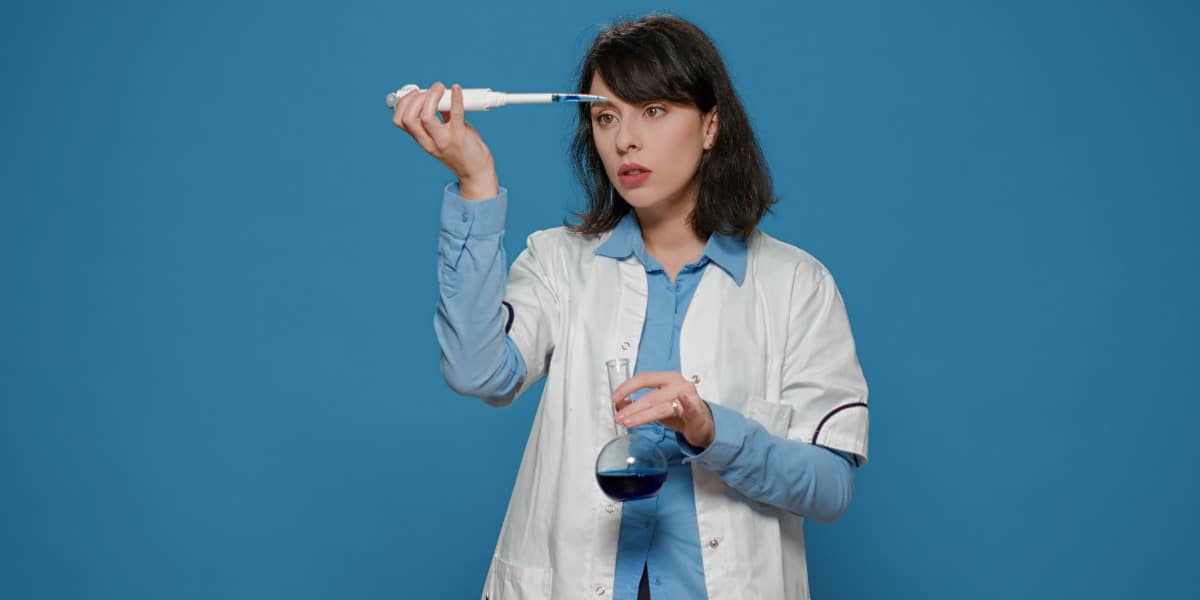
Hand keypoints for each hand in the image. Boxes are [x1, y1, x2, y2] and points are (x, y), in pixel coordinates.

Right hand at [391, 81, 497, 198]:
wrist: (477, 175)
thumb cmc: (463, 153)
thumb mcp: (445, 136)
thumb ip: (441, 118)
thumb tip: (441, 97)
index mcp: (423, 140)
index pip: (400, 121)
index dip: (402, 104)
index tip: (413, 93)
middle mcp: (429, 142)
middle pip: (408, 118)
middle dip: (414, 98)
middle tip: (429, 90)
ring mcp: (444, 141)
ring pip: (425, 117)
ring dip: (430, 97)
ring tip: (439, 88)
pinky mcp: (460, 138)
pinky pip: (456, 115)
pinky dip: (456, 99)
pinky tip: (457, 89)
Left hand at [611, 371, 714, 448]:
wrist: (701, 423)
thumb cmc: (678, 411)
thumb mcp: (655, 405)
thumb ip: (637, 403)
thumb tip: (618, 404)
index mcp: (667, 378)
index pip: (644, 378)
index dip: (627, 387)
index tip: (615, 397)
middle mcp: (678, 384)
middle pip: (650, 395)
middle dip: (632, 408)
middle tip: (619, 417)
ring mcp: (688, 397)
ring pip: (662, 407)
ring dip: (643, 416)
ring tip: (629, 423)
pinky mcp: (697, 411)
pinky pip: (691, 407)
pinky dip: (687, 403)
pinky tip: (683, 400)